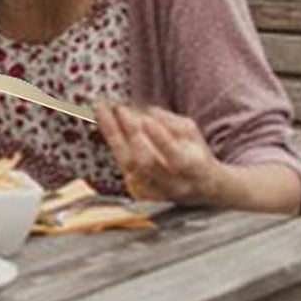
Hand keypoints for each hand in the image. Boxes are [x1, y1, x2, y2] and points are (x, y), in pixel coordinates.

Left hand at [95, 104, 219, 204]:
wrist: (198, 188)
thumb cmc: (194, 154)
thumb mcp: (192, 134)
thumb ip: (172, 122)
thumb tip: (149, 111)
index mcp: (193, 169)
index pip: (175, 157)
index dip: (160, 139)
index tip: (147, 119)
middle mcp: (173, 184)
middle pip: (147, 162)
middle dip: (132, 133)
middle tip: (120, 108)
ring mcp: (154, 191)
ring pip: (129, 164)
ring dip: (113, 135)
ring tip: (102, 110)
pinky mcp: (138, 192)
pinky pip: (121, 164)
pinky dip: (113, 142)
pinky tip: (105, 123)